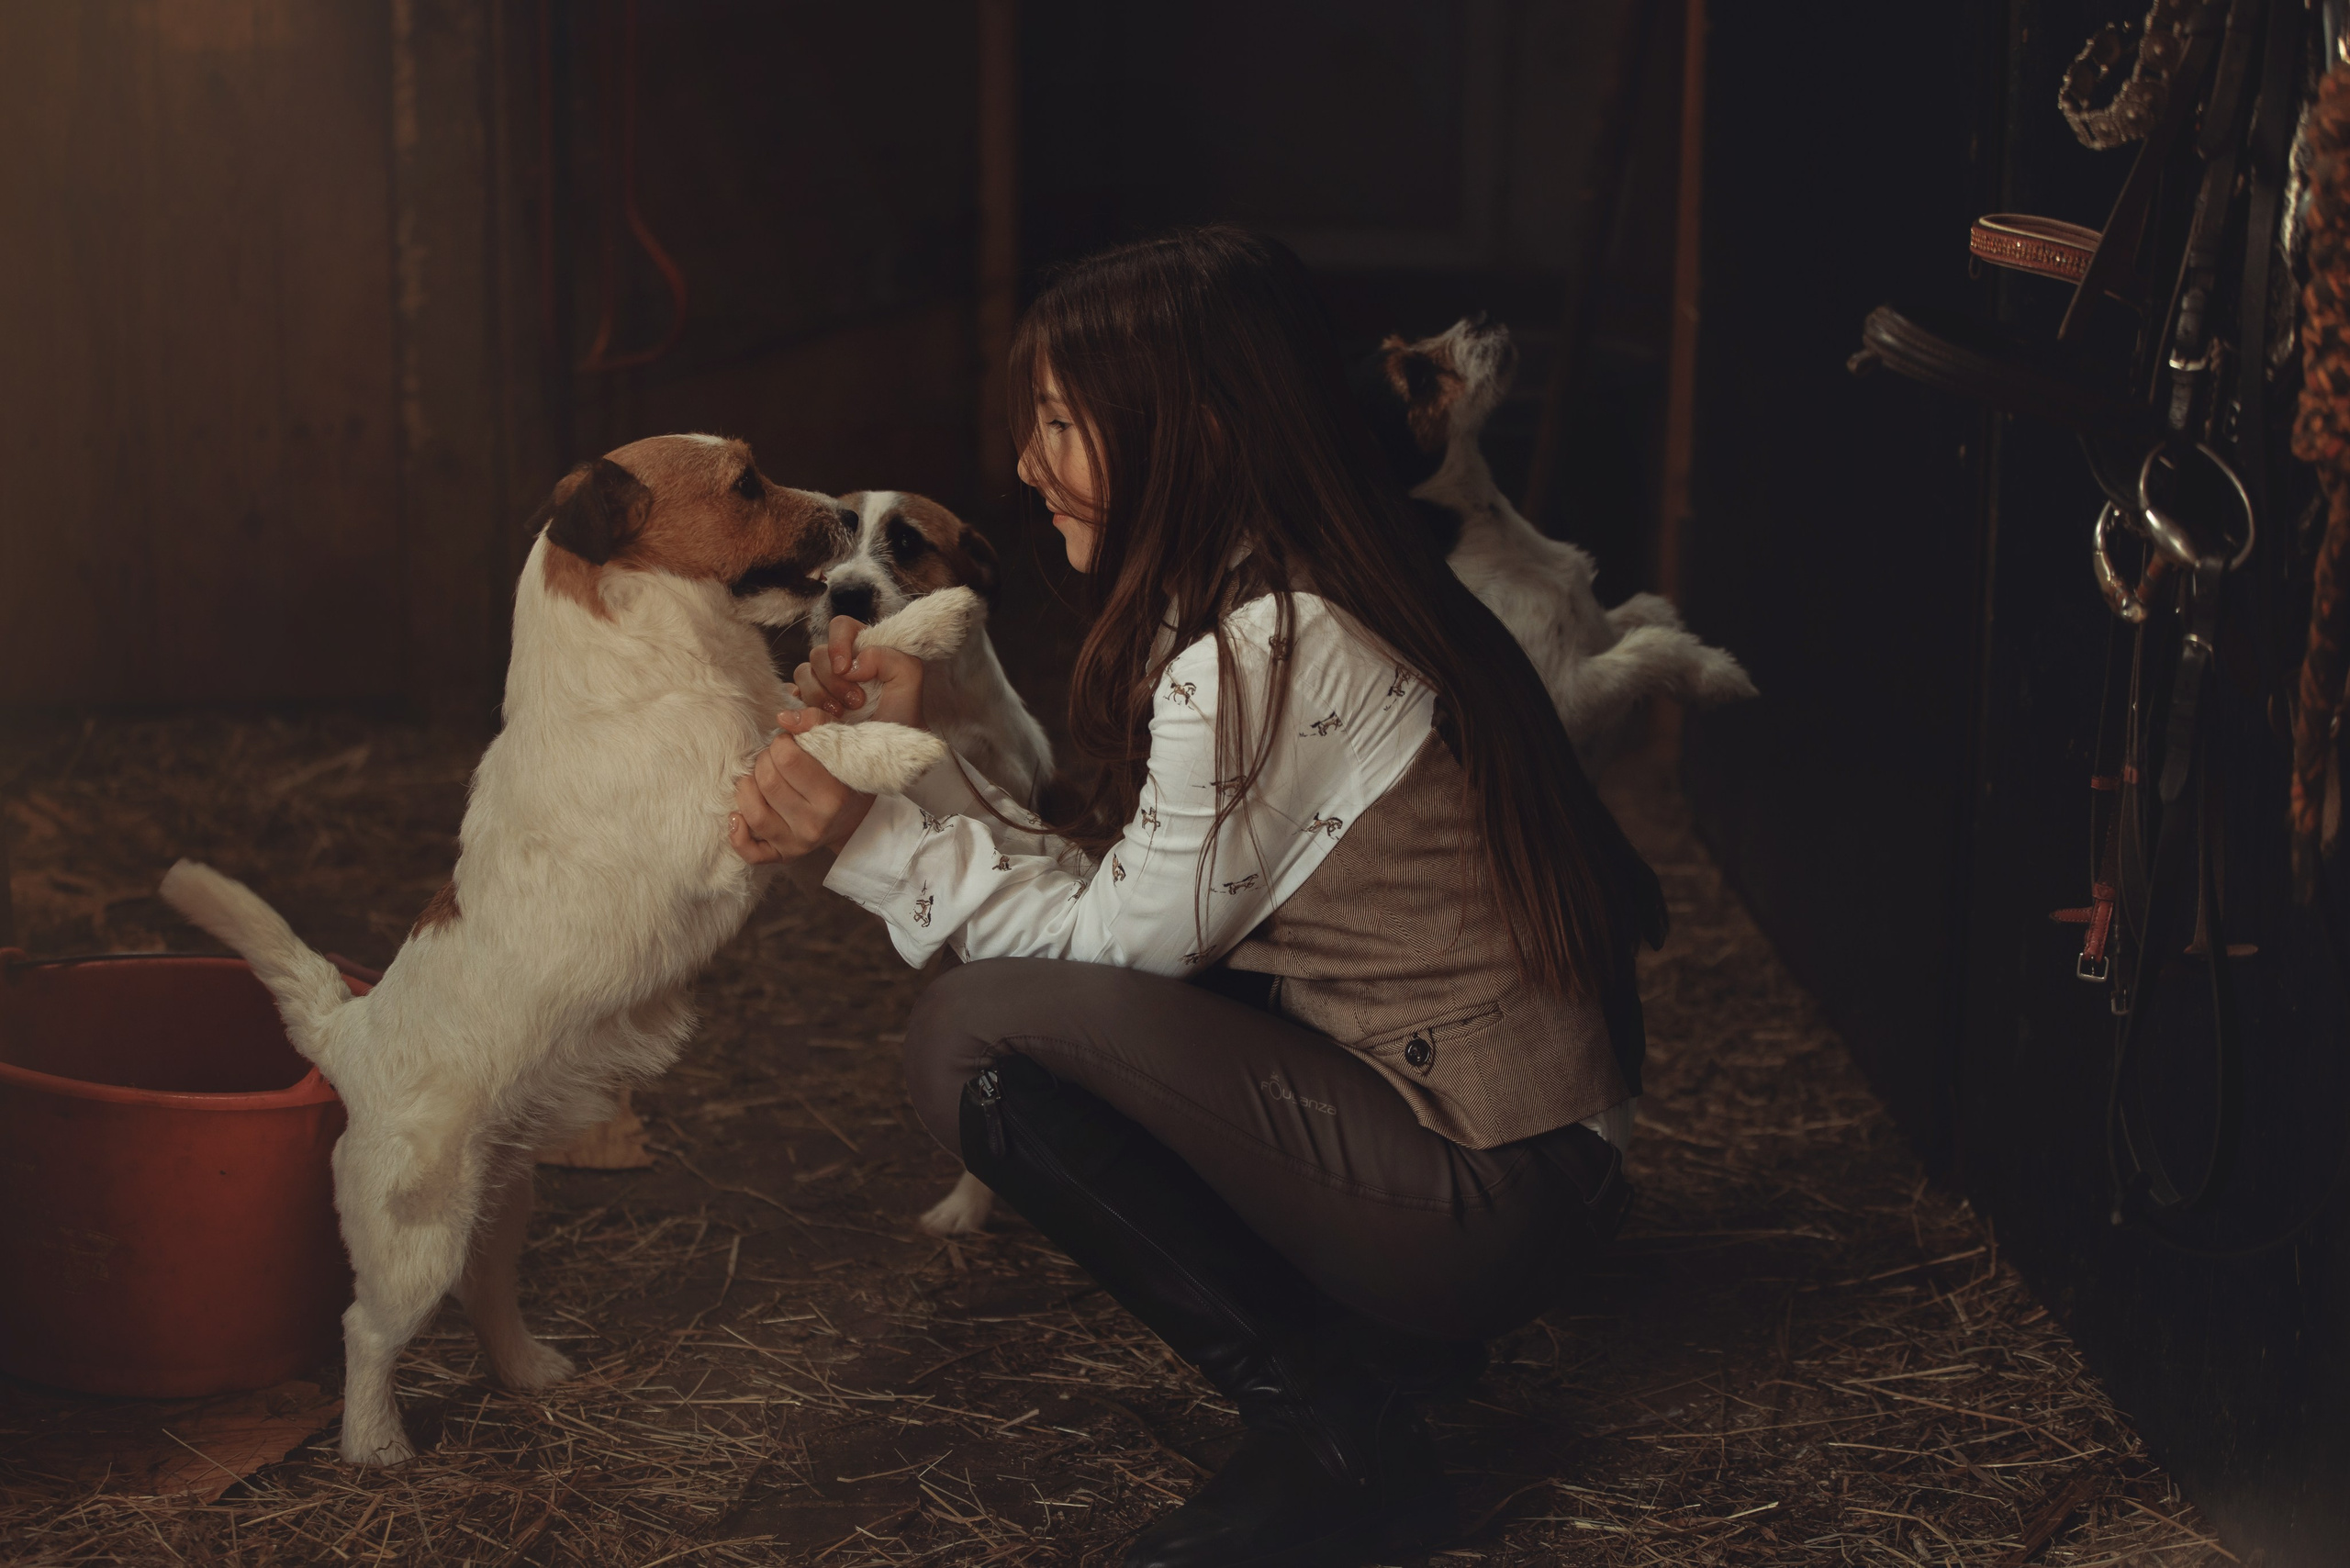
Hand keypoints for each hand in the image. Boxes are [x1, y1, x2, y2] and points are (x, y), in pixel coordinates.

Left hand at [728, 709, 875, 863]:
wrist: (857, 819)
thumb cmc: (845, 776)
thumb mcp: (841, 745)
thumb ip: (815, 722)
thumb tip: (783, 717)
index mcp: (833, 795)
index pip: (788, 759)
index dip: (782, 743)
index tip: (790, 743)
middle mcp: (816, 823)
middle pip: (768, 781)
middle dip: (765, 760)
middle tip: (776, 758)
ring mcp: (799, 843)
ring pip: (754, 812)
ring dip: (747, 787)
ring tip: (759, 777)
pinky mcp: (784, 855)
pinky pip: (750, 851)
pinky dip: (737, 833)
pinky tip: (737, 815)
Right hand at [791, 615, 927, 728]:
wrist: (888, 747)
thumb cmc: (901, 712)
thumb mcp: (909, 677)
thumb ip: (888, 657)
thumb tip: (852, 664)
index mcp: (862, 647)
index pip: (841, 627)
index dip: (838, 644)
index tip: (845, 669)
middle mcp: (838, 663)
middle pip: (818, 653)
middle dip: (834, 680)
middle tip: (855, 703)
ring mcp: (820, 683)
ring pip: (802, 674)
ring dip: (819, 696)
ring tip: (840, 716)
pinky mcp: (805, 704)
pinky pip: (791, 695)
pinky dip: (799, 705)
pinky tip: (815, 718)